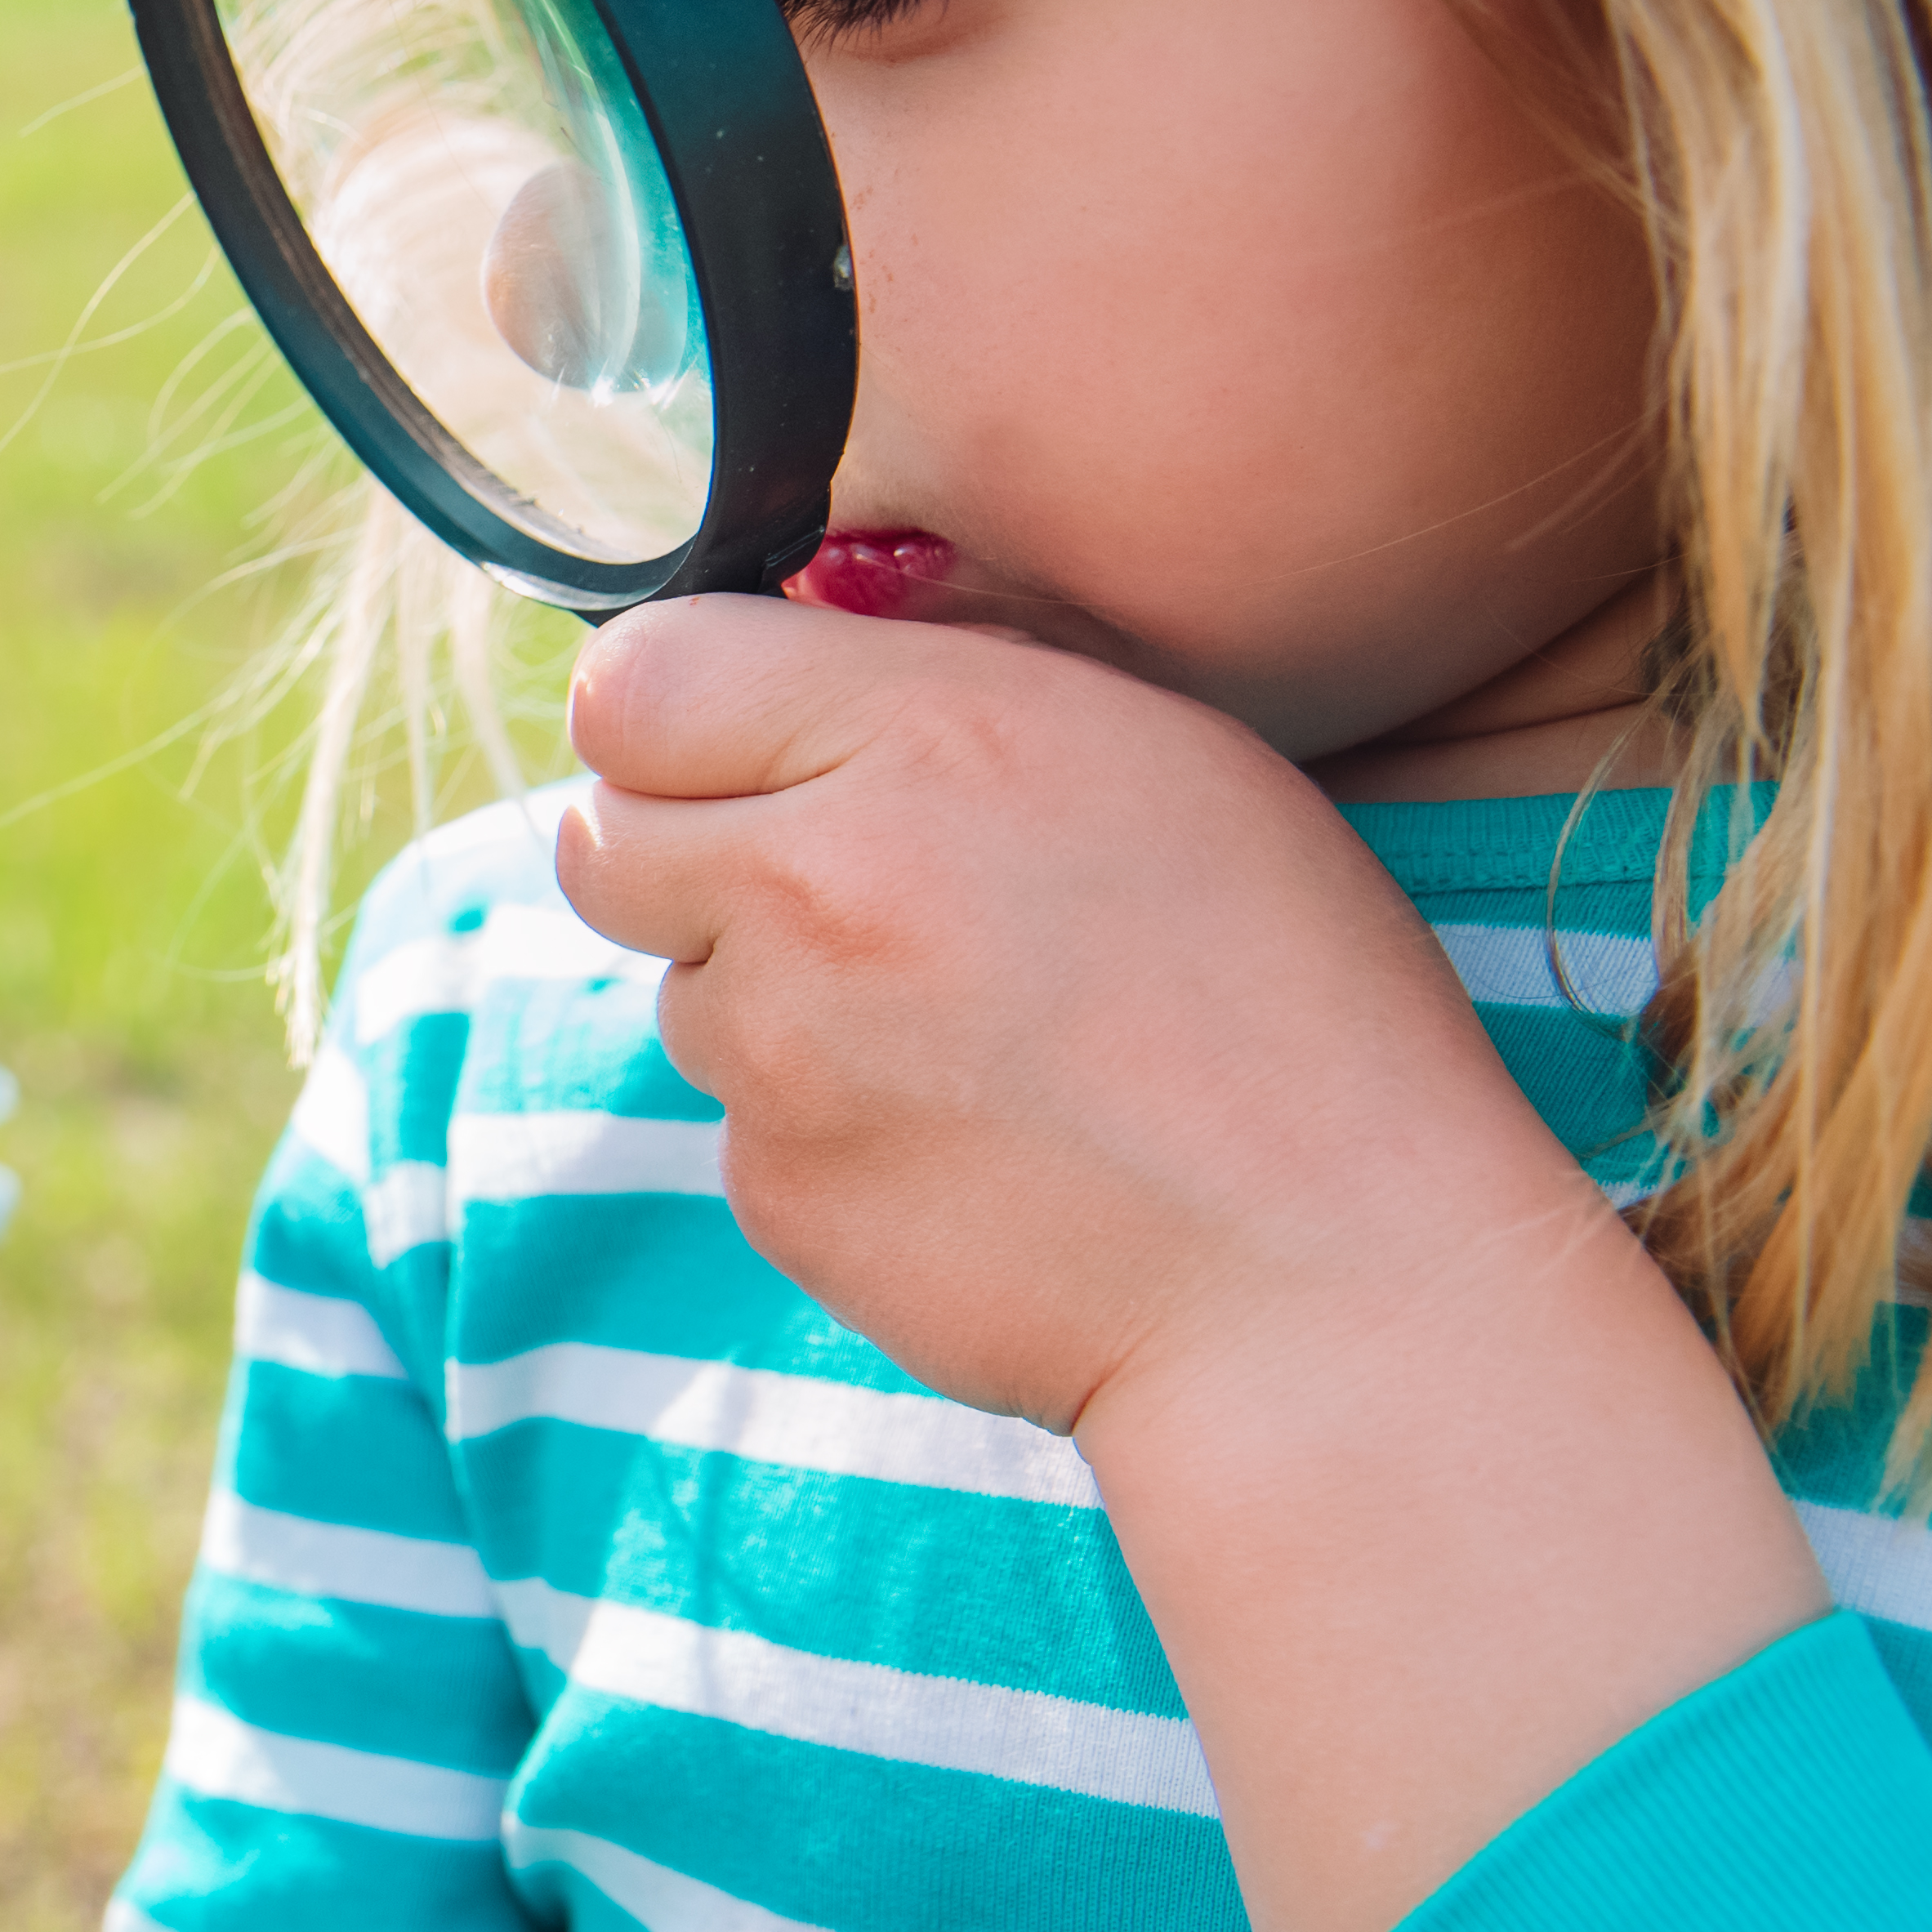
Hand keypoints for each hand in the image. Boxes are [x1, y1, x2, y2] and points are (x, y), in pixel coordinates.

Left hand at [553, 594, 1576, 1435]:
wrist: (1327, 1277)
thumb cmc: (1289, 1000)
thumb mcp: (1155, 756)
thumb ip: (932, 690)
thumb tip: (777, 653)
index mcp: (921, 740)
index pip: (633, 685)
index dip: (678, 716)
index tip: (749, 748)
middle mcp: (812, 887)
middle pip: (605, 836)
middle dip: (691, 848)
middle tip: (840, 885)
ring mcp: (776, 1054)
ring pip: (679, 985)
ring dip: (769, 992)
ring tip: (966, 1030)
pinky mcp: (774, 1190)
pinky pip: (740, 1119)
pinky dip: (821, 1120)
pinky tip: (973, 1137)